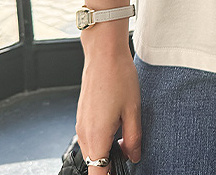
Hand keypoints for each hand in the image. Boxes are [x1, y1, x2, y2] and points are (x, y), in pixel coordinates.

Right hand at [76, 51, 141, 172]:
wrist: (104, 53)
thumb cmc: (119, 77)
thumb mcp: (133, 110)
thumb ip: (133, 138)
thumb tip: (134, 156)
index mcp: (96, 136)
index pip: (98, 173)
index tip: (122, 170)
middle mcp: (84, 133)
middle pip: (95, 163)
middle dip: (111, 162)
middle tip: (130, 151)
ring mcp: (81, 124)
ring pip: (92, 149)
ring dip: (107, 149)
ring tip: (125, 134)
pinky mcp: (82, 115)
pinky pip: (90, 135)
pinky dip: (102, 137)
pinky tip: (117, 122)